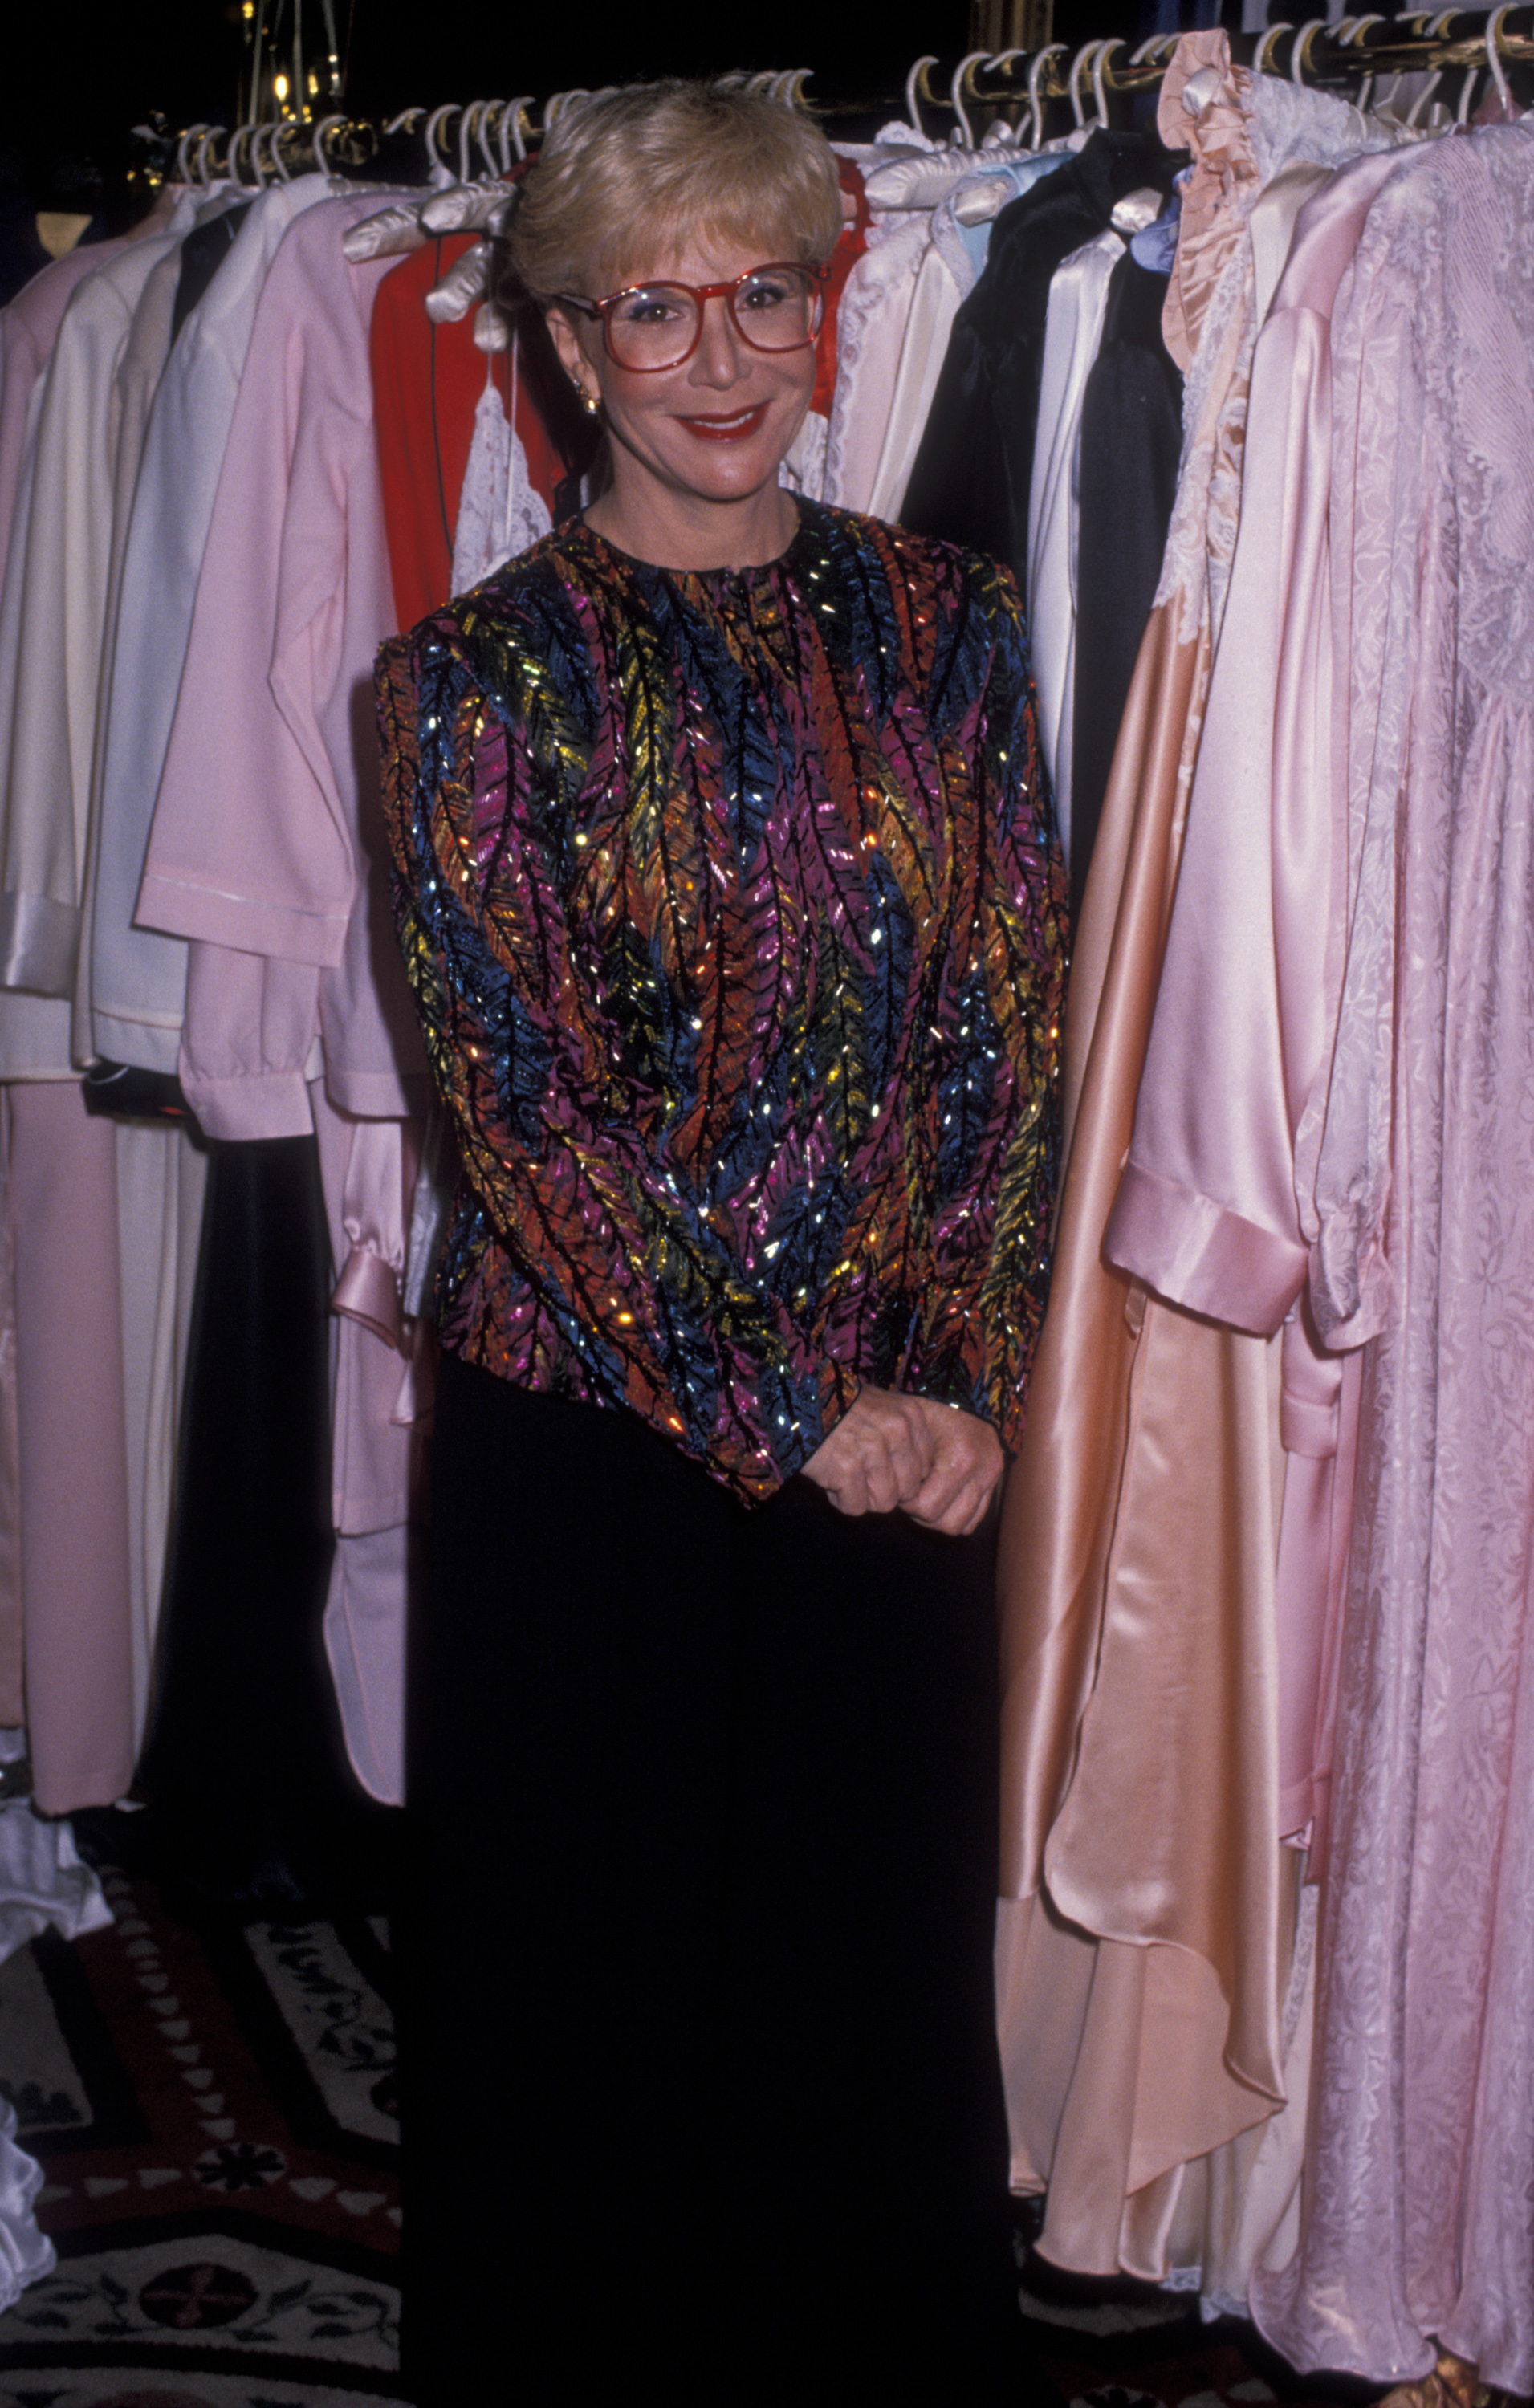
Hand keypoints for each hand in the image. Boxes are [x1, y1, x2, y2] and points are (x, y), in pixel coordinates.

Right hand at [800, 1387, 937, 1517]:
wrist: (799, 1402)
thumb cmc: (842, 1409)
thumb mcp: (884, 1407)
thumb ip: (906, 1436)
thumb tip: (921, 1477)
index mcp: (911, 1417)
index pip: (925, 1469)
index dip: (903, 1474)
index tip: (881, 1464)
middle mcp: (897, 1431)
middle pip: (908, 1489)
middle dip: (885, 1488)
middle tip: (861, 1471)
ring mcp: (872, 1450)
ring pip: (885, 1502)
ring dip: (863, 1495)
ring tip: (845, 1472)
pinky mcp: (847, 1469)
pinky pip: (855, 1507)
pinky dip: (841, 1499)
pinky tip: (831, 1477)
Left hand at [898, 1397, 1003, 1537]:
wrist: (961, 1390)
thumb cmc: (929, 1409)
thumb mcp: (911, 1430)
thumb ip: (903, 1465)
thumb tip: (890, 1497)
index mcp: (961, 1457)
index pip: (927, 1508)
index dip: (907, 1502)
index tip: (900, 1485)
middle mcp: (984, 1469)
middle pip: (947, 1523)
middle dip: (923, 1513)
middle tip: (911, 1493)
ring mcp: (993, 1476)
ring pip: (963, 1525)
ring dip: (939, 1516)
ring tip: (924, 1495)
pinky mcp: (996, 1480)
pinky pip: (976, 1517)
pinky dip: (956, 1513)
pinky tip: (940, 1495)